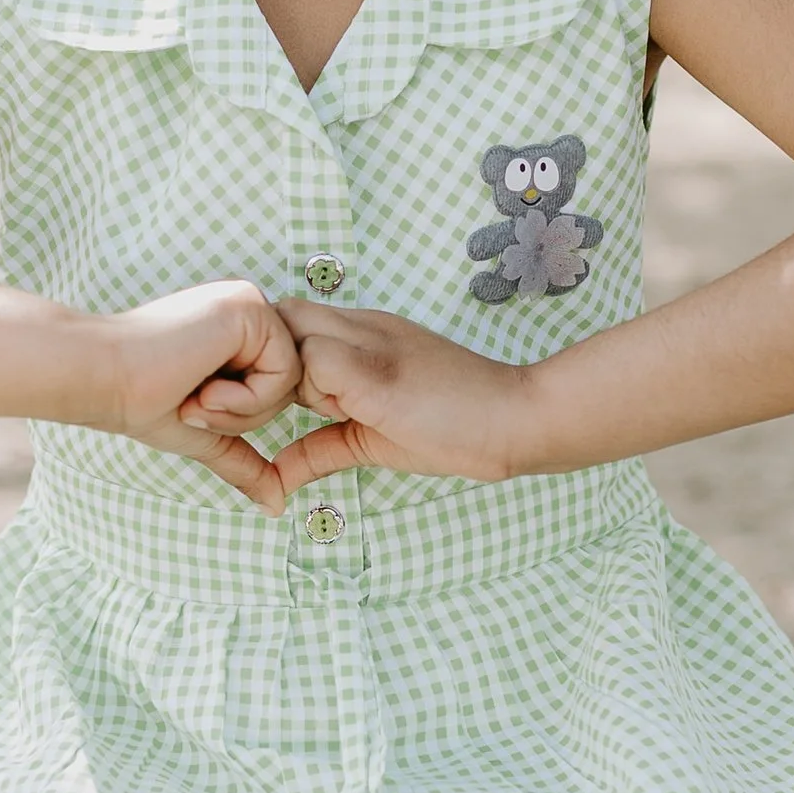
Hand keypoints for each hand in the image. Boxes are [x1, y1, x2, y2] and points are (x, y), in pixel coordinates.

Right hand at [100, 282, 306, 508]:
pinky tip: (201, 388)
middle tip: (193, 405)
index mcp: (236, 329)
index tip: (191, 404)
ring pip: (290, 380)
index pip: (276, 386)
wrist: (97, 377)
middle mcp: (247, 307)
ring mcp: (249, 302)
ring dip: (240, 408)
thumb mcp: (203, 432)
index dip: (239, 412)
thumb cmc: (137, 400)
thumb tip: (275, 504)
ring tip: (195, 397)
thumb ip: (242, 458)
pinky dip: (242, 398)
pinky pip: (283, 372)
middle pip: (288, 384)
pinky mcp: (249, 307)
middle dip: (242, 414)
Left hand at [266, 299, 536, 487]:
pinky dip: (315, 394)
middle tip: (308, 409)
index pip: (292, 320)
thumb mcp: (372, 438)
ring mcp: (369, 342)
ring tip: (343, 414)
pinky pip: (314, 363)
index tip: (297, 402)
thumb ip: (321, 447)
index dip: (280, 360)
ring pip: (292, 337)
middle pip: (284, 317)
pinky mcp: (375, 369)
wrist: (517, 420)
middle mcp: (364, 326)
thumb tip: (277, 475)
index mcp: (366, 332)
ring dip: (298, 382)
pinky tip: (352, 417)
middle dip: (276, 363)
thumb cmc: (456, 427)